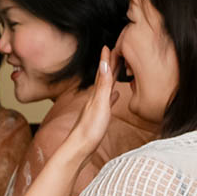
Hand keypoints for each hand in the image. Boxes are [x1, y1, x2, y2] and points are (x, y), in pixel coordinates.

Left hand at [62, 47, 118, 162]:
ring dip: (111, 79)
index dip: (106, 60)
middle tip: (116, 53)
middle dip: (110, 65)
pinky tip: (115, 96)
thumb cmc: (89, 129)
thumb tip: (104, 64)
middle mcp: (94, 99)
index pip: (103, 73)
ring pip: (105, 88)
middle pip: (104, 78)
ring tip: (117, 71)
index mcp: (96, 95)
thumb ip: (103, 86)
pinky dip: (111, 96)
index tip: (108, 46)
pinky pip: (107, 102)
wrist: (79, 150)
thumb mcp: (99, 105)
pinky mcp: (97, 118)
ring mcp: (95, 108)